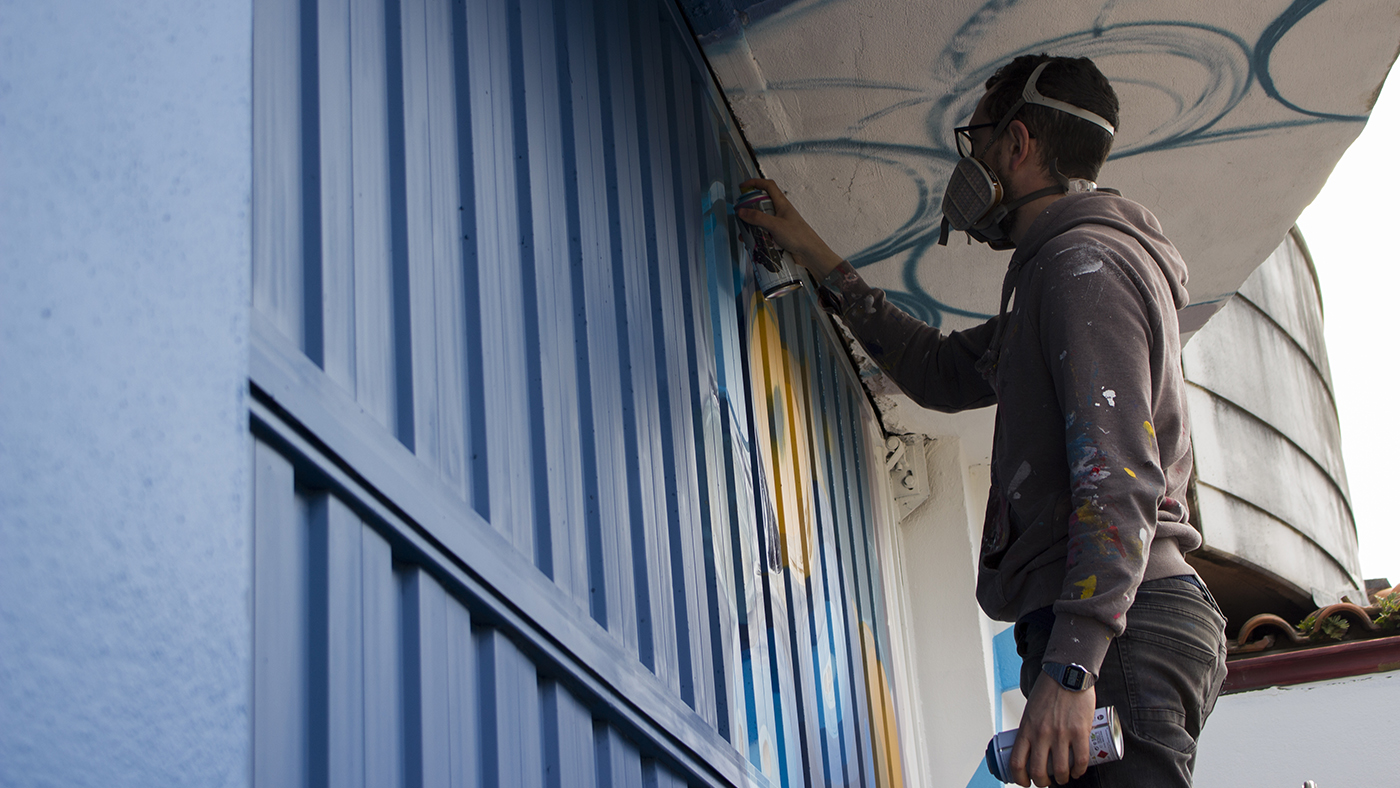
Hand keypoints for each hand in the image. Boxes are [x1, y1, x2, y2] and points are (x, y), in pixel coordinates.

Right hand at [737, 178, 844, 277]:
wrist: (810, 253)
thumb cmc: (799, 236)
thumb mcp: (775, 225)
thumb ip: (758, 218)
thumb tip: (742, 212)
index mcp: (781, 204)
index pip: (768, 186)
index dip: (755, 182)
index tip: (743, 187)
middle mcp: (780, 212)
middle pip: (761, 204)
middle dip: (750, 208)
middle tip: (741, 214)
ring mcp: (779, 224)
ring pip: (761, 220)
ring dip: (752, 225)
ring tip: (745, 233)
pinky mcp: (778, 236)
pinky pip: (764, 232)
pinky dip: (757, 236)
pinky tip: (753, 243)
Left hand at [1009, 671, 1096, 786]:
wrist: (1067, 674)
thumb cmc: (1049, 690)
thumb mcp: (1031, 710)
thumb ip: (1031, 727)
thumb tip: (1031, 745)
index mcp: (1027, 728)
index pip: (1017, 762)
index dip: (1020, 778)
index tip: (1025, 782)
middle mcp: (1041, 734)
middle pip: (1038, 771)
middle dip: (1042, 782)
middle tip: (1047, 781)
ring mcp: (1061, 734)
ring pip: (1061, 770)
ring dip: (1063, 779)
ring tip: (1065, 777)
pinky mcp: (1079, 732)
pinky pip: (1080, 760)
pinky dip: (1079, 770)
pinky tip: (1078, 771)